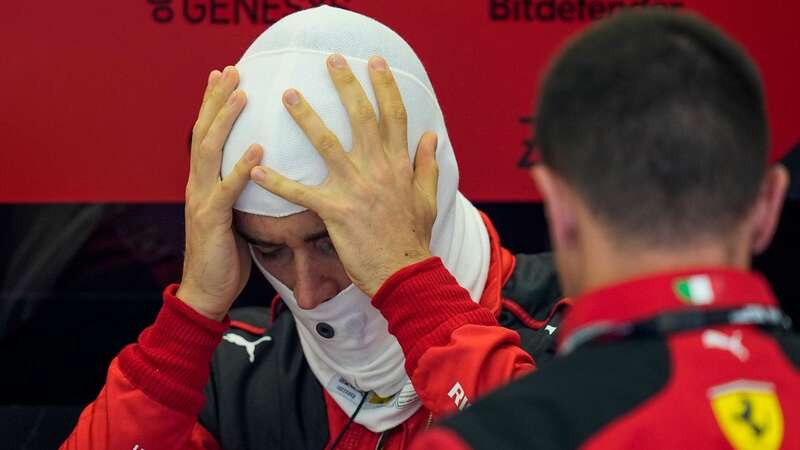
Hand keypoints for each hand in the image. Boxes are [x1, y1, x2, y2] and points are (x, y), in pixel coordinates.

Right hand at [176, 66, 261, 320]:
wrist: (206, 293)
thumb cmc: (224, 256)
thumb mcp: (232, 217)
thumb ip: (238, 192)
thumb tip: (262, 174)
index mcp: (202, 184)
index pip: (206, 135)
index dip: (213, 105)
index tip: (224, 76)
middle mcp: (196, 186)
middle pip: (203, 132)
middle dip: (216, 99)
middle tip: (230, 70)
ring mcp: (200, 201)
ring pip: (209, 151)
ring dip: (225, 120)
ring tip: (242, 95)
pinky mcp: (212, 220)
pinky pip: (227, 189)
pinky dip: (242, 166)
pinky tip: (258, 147)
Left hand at [250, 55, 438, 296]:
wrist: (404, 273)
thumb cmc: (414, 237)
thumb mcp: (427, 198)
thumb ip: (427, 164)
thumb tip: (432, 137)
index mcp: (400, 164)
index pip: (394, 115)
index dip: (384, 85)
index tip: (374, 61)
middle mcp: (378, 169)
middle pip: (361, 117)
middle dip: (346, 85)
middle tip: (330, 59)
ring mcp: (356, 188)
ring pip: (326, 143)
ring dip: (305, 117)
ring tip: (288, 94)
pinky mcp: (335, 211)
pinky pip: (300, 193)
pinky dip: (276, 182)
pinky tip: (254, 169)